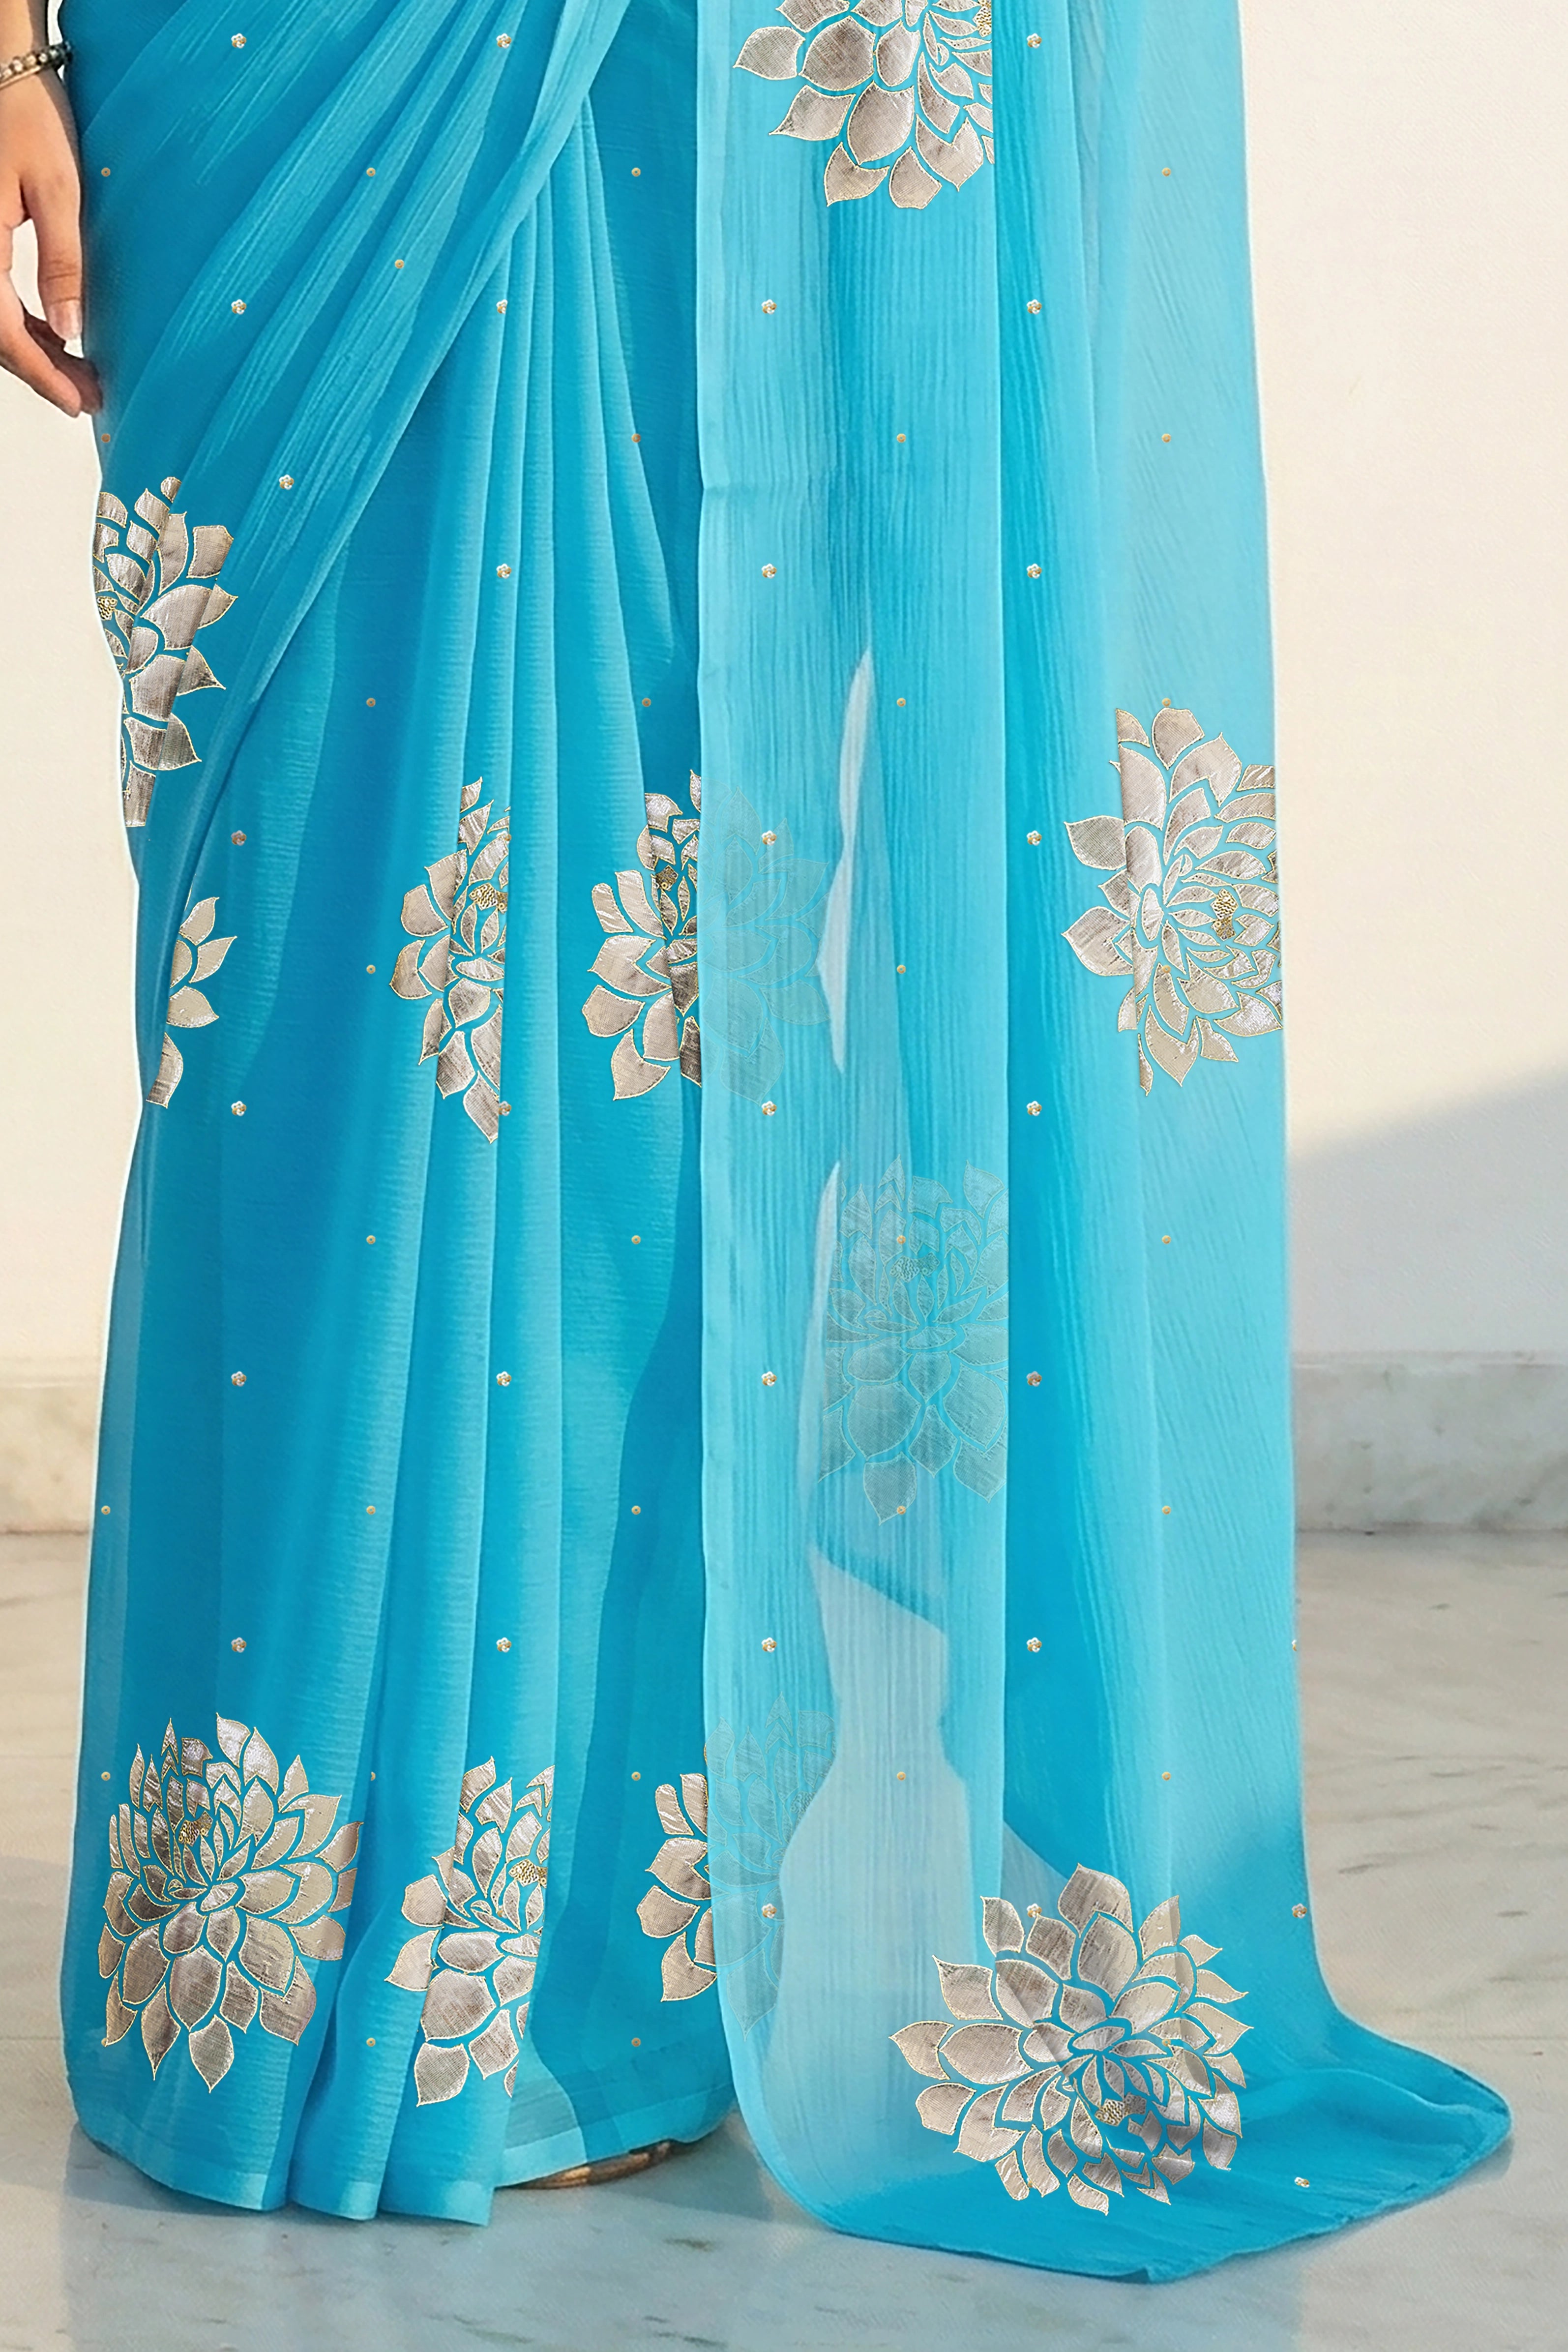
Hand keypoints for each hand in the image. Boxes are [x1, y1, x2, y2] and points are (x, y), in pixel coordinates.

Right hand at [0, 34, 101, 416]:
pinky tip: (58, 337)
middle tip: (90, 396)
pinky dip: (25, 324)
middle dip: (43, 370)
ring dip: (36, 352)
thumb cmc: (25, 113)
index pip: (4, 331)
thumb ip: (63, 262)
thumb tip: (71, 329)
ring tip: (83, 376)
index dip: (41, 374)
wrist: (3, 70)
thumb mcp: (56, 189)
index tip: (75, 402)